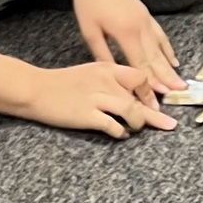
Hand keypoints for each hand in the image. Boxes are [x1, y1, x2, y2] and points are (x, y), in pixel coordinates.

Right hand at [21, 62, 178, 138]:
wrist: (36, 89)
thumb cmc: (61, 82)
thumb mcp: (88, 73)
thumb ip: (109, 80)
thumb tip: (130, 96)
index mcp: (105, 68)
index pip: (138, 76)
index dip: (151, 92)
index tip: (157, 103)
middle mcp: (105, 81)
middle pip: (140, 95)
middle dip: (153, 112)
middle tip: (166, 123)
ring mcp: (97, 98)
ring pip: (132, 111)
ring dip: (139, 123)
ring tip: (136, 129)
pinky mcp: (88, 115)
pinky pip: (114, 126)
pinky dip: (121, 133)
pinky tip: (120, 134)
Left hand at [71, 0, 185, 94]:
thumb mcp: (90, 31)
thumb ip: (102, 54)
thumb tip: (113, 74)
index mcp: (126, 34)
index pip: (140, 68)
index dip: (148, 88)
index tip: (153, 103)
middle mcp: (140, 28)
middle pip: (155, 61)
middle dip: (165, 82)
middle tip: (176, 97)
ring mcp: (145, 20)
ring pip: (160, 49)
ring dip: (169, 69)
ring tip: (179, 84)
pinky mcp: (145, 14)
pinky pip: (160, 36)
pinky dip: (167, 49)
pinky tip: (172, 59)